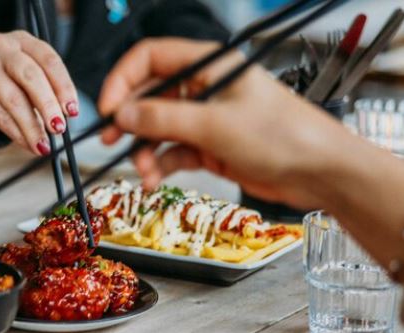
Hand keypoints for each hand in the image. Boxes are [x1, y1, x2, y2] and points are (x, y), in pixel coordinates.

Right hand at [0, 31, 78, 154]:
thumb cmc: (2, 84)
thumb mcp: (24, 78)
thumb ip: (45, 90)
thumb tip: (65, 118)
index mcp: (22, 41)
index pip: (49, 60)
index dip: (64, 87)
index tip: (72, 111)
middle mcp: (1, 48)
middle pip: (31, 76)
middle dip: (48, 105)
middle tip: (59, 128)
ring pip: (14, 100)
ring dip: (32, 127)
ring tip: (43, 145)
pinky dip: (17, 133)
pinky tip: (27, 143)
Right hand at [97, 38, 354, 209]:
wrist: (319, 173)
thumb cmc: (282, 135)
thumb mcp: (214, 125)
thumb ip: (163, 118)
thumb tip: (122, 115)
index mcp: (208, 66)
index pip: (150, 59)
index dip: (123, 81)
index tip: (108, 108)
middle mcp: (204, 88)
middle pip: (150, 96)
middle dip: (129, 121)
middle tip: (109, 140)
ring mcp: (205, 118)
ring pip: (158, 129)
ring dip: (145, 150)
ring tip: (142, 170)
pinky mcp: (209, 146)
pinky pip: (172, 152)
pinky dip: (160, 166)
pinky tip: (154, 179)